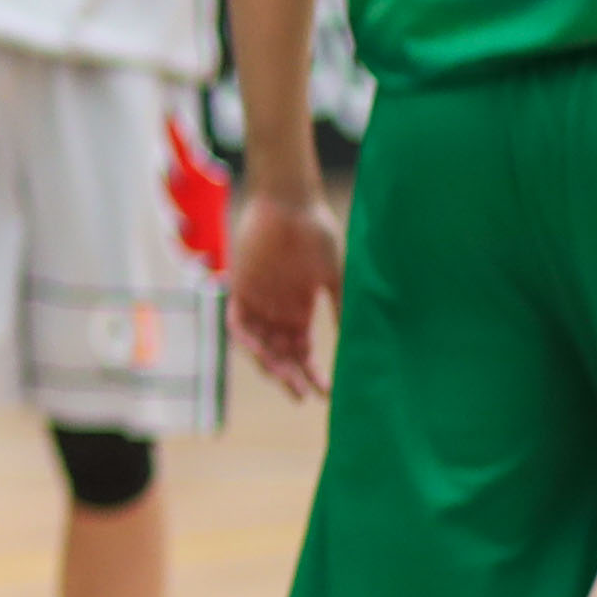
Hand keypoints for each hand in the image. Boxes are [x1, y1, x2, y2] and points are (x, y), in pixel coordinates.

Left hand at [228, 185, 343, 400]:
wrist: (290, 203)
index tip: (327, 393)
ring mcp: (257, 301)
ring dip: (271, 364)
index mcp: (299, 310)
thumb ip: (342, 309)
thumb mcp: (335, 277)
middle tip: (302, 393)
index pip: (302, 352)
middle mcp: (276, 311)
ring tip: (286, 378)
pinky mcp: (239, 289)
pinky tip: (261, 353)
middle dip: (291, 376)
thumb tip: (359, 343)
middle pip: (280, 354)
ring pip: (259, 345)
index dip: (311, 373)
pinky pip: (237, 323)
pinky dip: (246, 341)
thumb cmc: (316, 234)